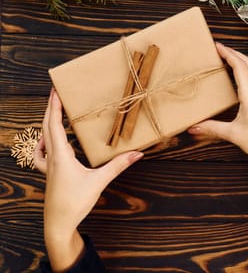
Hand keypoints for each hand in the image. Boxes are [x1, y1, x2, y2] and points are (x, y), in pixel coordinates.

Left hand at [34, 89, 142, 271]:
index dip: (54, 107)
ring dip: (46, 123)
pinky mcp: (49, 174)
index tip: (55, 91)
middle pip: (46, 127)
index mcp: (62, 156)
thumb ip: (118, 166)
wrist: (59, 223)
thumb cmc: (75, 203)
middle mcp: (52, 158)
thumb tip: (137, 153)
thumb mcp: (99, 182)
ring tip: (53, 113)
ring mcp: (48, 166)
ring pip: (42, 139)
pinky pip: (42, 154)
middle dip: (50, 109)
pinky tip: (49, 144)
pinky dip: (43, 144)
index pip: (55, 125)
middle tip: (54, 93)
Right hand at [188, 43, 247, 181]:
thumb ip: (212, 129)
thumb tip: (194, 127)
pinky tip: (238, 78)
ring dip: (240, 60)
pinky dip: (245, 72)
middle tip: (218, 48)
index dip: (227, 53)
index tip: (216, 45)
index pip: (239, 66)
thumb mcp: (234, 135)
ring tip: (226, 59)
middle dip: (233, 52)